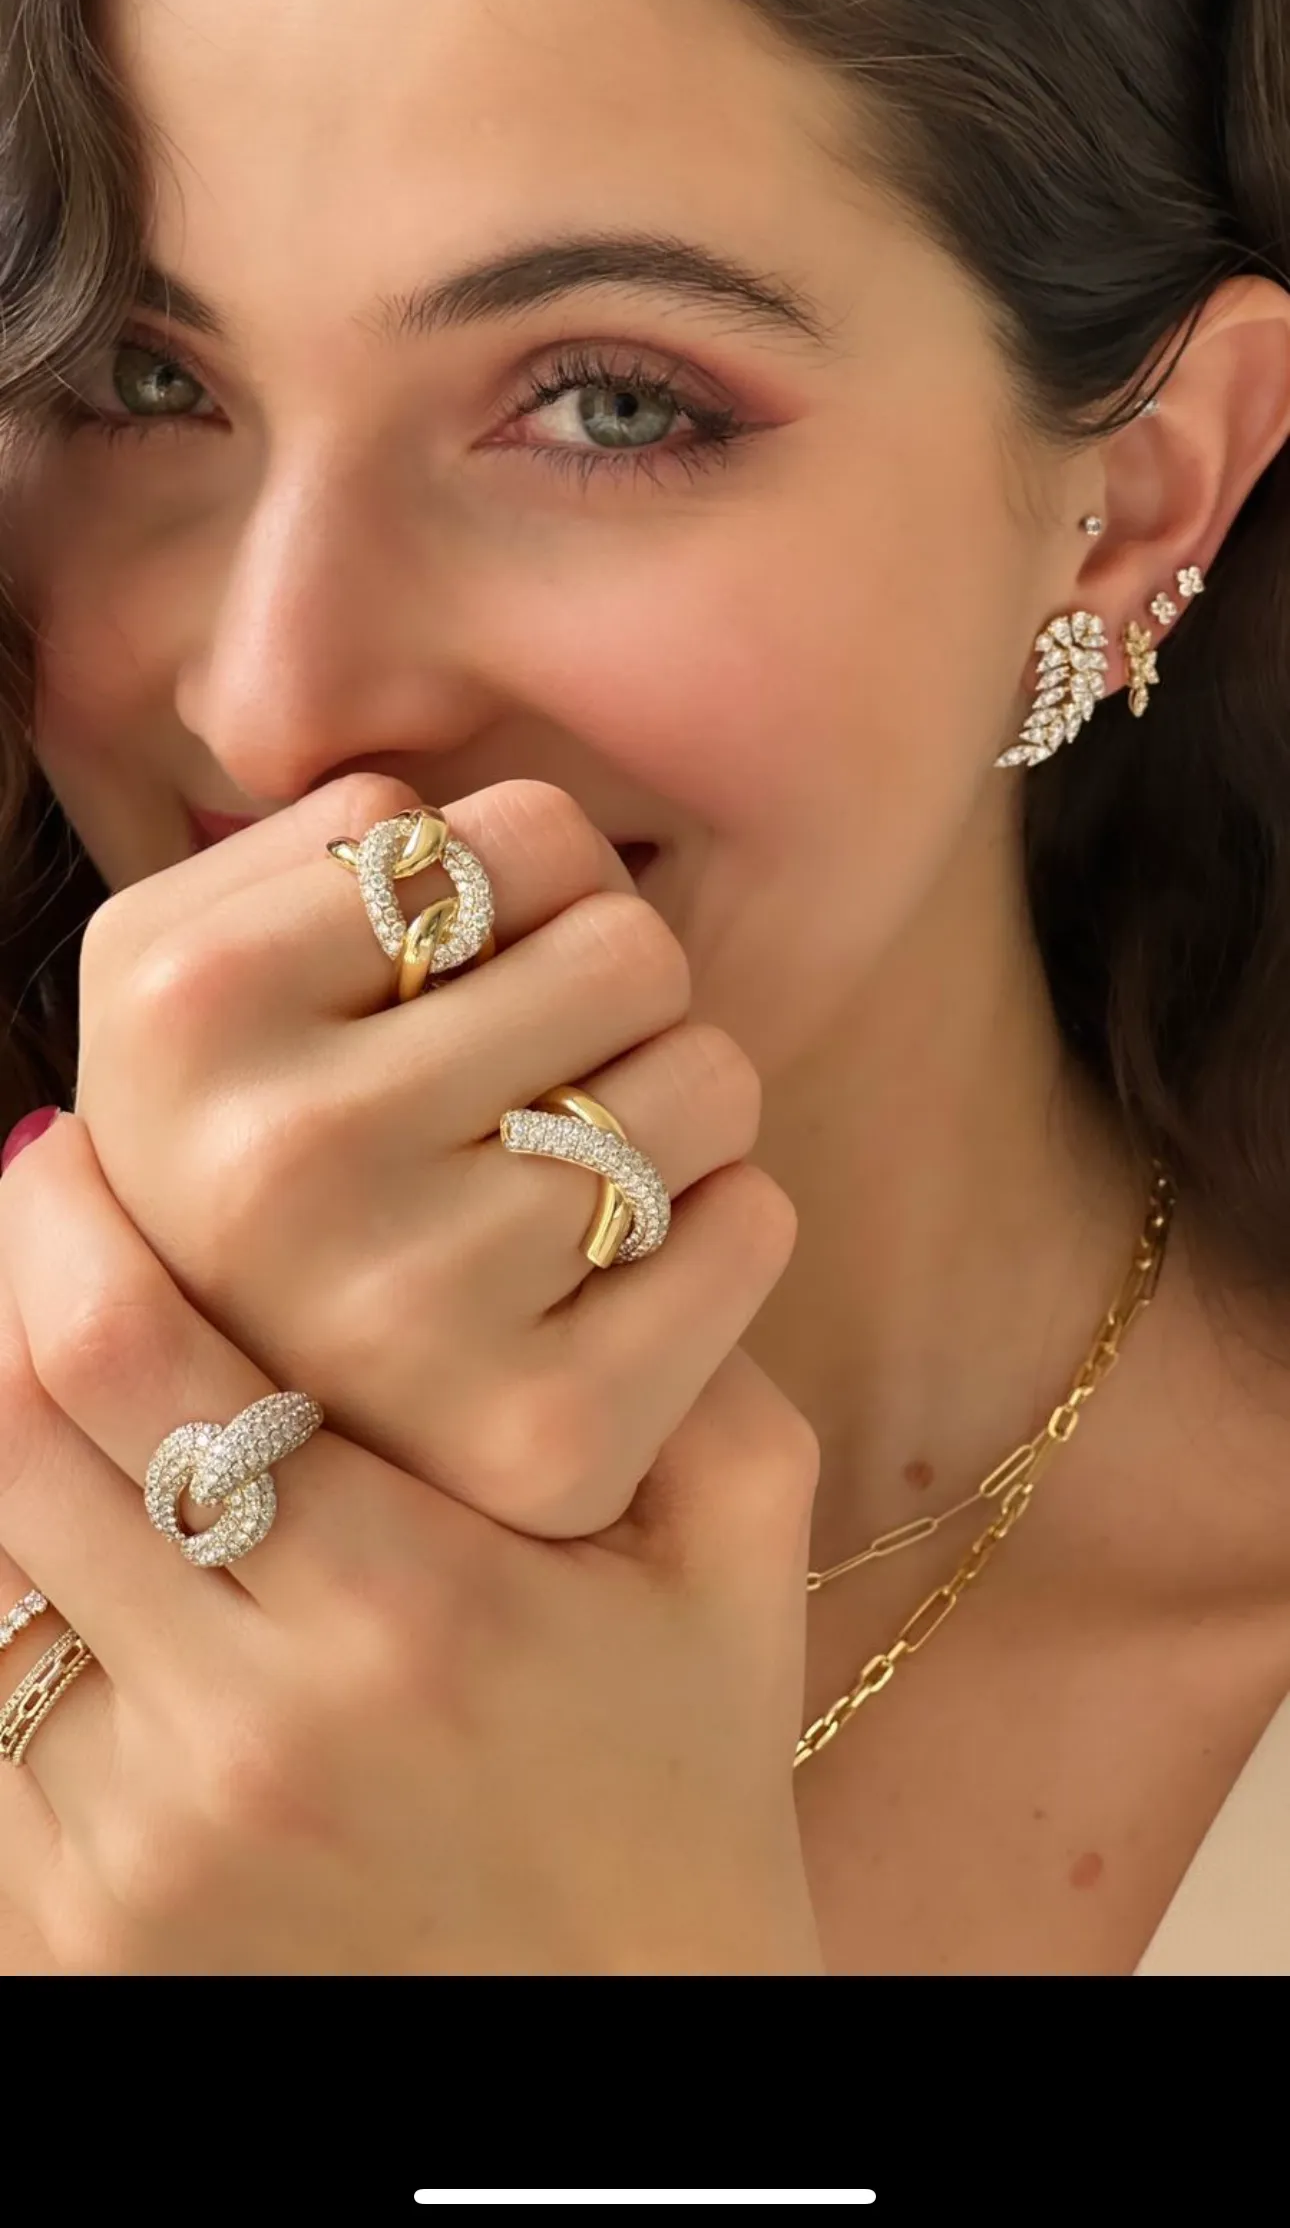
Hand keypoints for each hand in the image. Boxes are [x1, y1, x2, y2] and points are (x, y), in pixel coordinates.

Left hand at [0, 1116, 822, 1974]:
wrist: (626, 2066)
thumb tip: (609, 1181)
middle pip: (14, 1441)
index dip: (71, 1225)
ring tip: (47, 1352)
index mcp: (413, 1611)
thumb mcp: (736, 1564)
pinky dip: (8, 1590)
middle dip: (3, 1288)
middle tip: (40, 1204)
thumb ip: (694, 1364)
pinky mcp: (79, 1928)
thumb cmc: (680, 1785)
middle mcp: (253, 1728)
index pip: (141, 1365)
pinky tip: (73, 1523)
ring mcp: (149, 1841)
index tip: (78, 1144)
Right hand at [72, 776, 797, 1534]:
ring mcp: (403, 1306)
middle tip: (535, 1093)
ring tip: (568, 1184)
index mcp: (176, 1004)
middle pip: (627, 945)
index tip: (462, 984)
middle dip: (612, 1001)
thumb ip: (317, 866)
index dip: (528, 893)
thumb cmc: (276, 1181)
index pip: (516, 830)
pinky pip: (756, 1223)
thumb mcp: (207, 999)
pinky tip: (620, 1284)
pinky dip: (722, 1233)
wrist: (279, 1493)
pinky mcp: (544, 1434)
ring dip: (673, 1116)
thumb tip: (450, 807)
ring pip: (709, 1078)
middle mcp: (271, 1156)